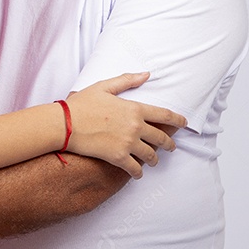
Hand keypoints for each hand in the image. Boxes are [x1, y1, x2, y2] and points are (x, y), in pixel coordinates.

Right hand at [64, 73, 187, 178]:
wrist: (65, 124)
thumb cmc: (82, 104)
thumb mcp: (104, 86)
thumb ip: (127, 80)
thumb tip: (147, 74)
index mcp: (134, 109)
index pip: (164, 115)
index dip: (177, 120)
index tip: (184, 123)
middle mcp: (135, 127)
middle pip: (161, 138)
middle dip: (169, 144)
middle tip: (171, 147)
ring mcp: (128, 143)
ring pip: (151, 155)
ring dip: (154, 159)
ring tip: (153, 161)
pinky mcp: (118, 157)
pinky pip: (135, 169)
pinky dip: (138, 173)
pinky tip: (138, 173)